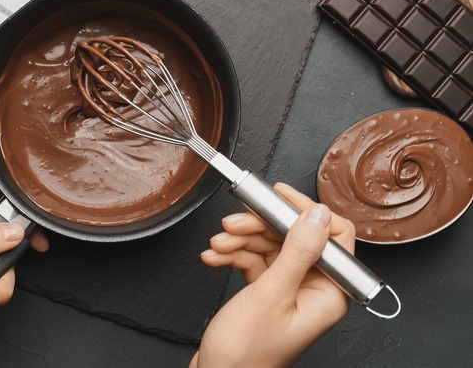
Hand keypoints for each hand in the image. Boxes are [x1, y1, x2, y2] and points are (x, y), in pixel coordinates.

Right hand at [190, 183, 354, 367]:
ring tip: (218, 245)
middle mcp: (314, 290)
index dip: (304, 211)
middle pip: (293, 236)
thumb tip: (317, 214)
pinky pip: (254, 261)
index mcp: (329, 293)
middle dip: (259, 227)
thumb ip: (297, 252)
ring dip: (240, 241)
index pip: (331, 235)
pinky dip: (233, 256)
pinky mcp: (268, 293)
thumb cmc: (246, 354)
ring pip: (270, 246)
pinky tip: (214, 258)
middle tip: (233, 223)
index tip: (277, 195)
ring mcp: (290, 291)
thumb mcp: (270, 296)